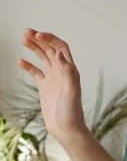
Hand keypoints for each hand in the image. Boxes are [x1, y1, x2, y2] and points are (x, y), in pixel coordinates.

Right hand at [17, 29, 86, 143]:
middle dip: (39, 39)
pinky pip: (36, 72)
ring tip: (23, 39)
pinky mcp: (45, 87)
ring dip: (34, 48)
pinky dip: (28, 65)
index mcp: (70, 70)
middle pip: (50, 49)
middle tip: (26, 32)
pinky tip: (20, 61)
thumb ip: (67, 72)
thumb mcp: (71, 91)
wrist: (66, 129)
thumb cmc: (71, 112)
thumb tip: (59, 54)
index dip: (50, 39)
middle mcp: (62, 72)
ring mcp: (53, 79)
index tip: (37, 35)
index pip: (60, 47)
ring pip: (43, 58)